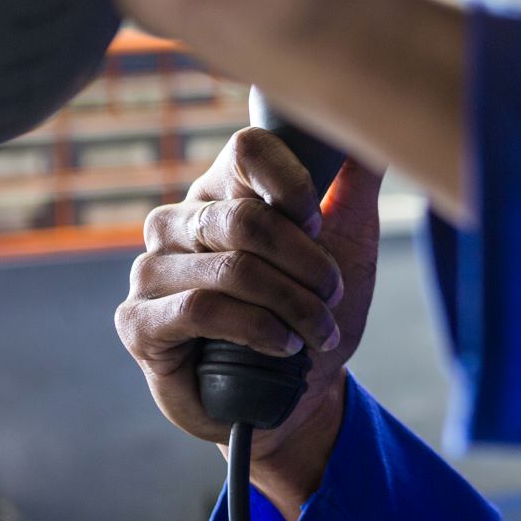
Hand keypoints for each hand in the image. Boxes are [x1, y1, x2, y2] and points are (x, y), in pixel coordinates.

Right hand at [115, 127, 382, 510]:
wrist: (295, 396)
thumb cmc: (314, 310)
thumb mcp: (349, 241)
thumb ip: (356, 181)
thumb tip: (382, 125)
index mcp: (224, 189)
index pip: (248, 148)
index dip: (294, 183)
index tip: (320, 222)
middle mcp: (179, 221)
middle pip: (246, 216)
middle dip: (307, 263)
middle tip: (332, 293)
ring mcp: (152, 269)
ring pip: (232, 268)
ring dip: (293, 305)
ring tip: (319, 331)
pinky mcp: (138, 321)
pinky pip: (202, 310)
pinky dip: (258, 329)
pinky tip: (282, 346)